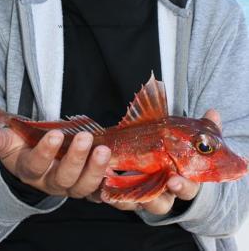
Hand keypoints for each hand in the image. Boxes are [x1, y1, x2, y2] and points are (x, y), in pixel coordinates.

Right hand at [0, 127, 110, 198]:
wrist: (34, 162)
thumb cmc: (22, 148)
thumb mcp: (8, 143)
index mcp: (30, 170)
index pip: (36, 165)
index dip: (45, 152)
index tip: (56, 134)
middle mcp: (51, 182)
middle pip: (64, 179)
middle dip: (75, 159)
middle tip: (85, 138)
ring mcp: (70, 185)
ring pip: (83, 187)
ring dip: (95, 169)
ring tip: (104, 150)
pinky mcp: (86, 184)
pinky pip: (99, 190)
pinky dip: (108, 185)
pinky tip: (117, 173)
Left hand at [101, 109, 221, 213]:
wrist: (165, 163)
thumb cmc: (181, 152)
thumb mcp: (192, 139)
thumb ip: (205, 128)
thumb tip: (214, 112)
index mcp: (182, 181)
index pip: (187, 189)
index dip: (181, 186)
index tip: (173, 179)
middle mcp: (163, 193)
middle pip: (160, 204)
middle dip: (153, 197)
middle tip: (136, 187)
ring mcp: (145, 195)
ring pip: (136, 204)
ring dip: (126, 196)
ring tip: (113, 183)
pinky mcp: (128, 194)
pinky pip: (120, 199)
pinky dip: (112, 193)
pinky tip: (104, 185)